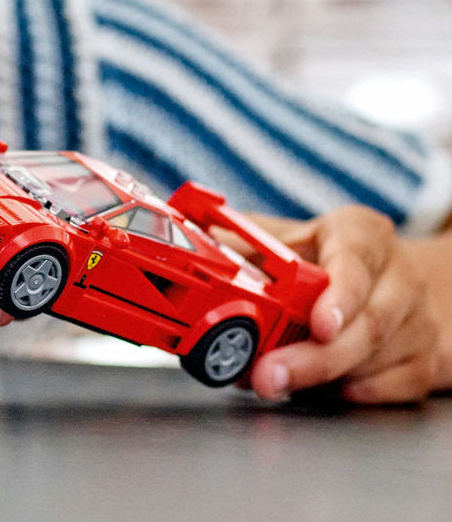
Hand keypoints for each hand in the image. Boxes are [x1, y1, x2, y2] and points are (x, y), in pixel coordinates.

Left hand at [245, 207, 438, 403]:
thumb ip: (251, 241)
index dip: (339, 296)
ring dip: (323, 379)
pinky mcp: (428, 359)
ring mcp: (418, 320)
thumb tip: (201, 244)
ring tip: (274, 382)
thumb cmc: (335, 255)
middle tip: (267, 375)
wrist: (398, 279)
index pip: (356, 262)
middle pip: (367, 323)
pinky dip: (355, 394)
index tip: (318, 325)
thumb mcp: (297, 235)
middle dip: (314, 358)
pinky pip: (395, 388)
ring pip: (377, 360)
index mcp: (362, 235)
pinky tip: (322, 391)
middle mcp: (398, 276)